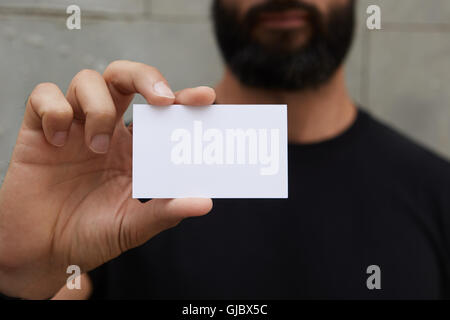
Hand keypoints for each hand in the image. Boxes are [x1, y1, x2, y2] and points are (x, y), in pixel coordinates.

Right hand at [0, 60, 215, 298]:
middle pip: (124, 77)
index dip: (182, 96)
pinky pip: (43, 96)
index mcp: (133, 147)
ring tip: (96, 146)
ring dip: (98, 107)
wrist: (44, 253)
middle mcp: (106, 129)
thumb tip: (205, 203)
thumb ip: (166, 212)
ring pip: (86, 80)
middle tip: (161, 99)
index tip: (205, 98)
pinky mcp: (39, 130)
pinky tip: (58, 141)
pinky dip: (54, 111)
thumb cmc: (91, 235)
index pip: (159, 107)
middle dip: (145, 77)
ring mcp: (73, 126)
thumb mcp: (134, 225)